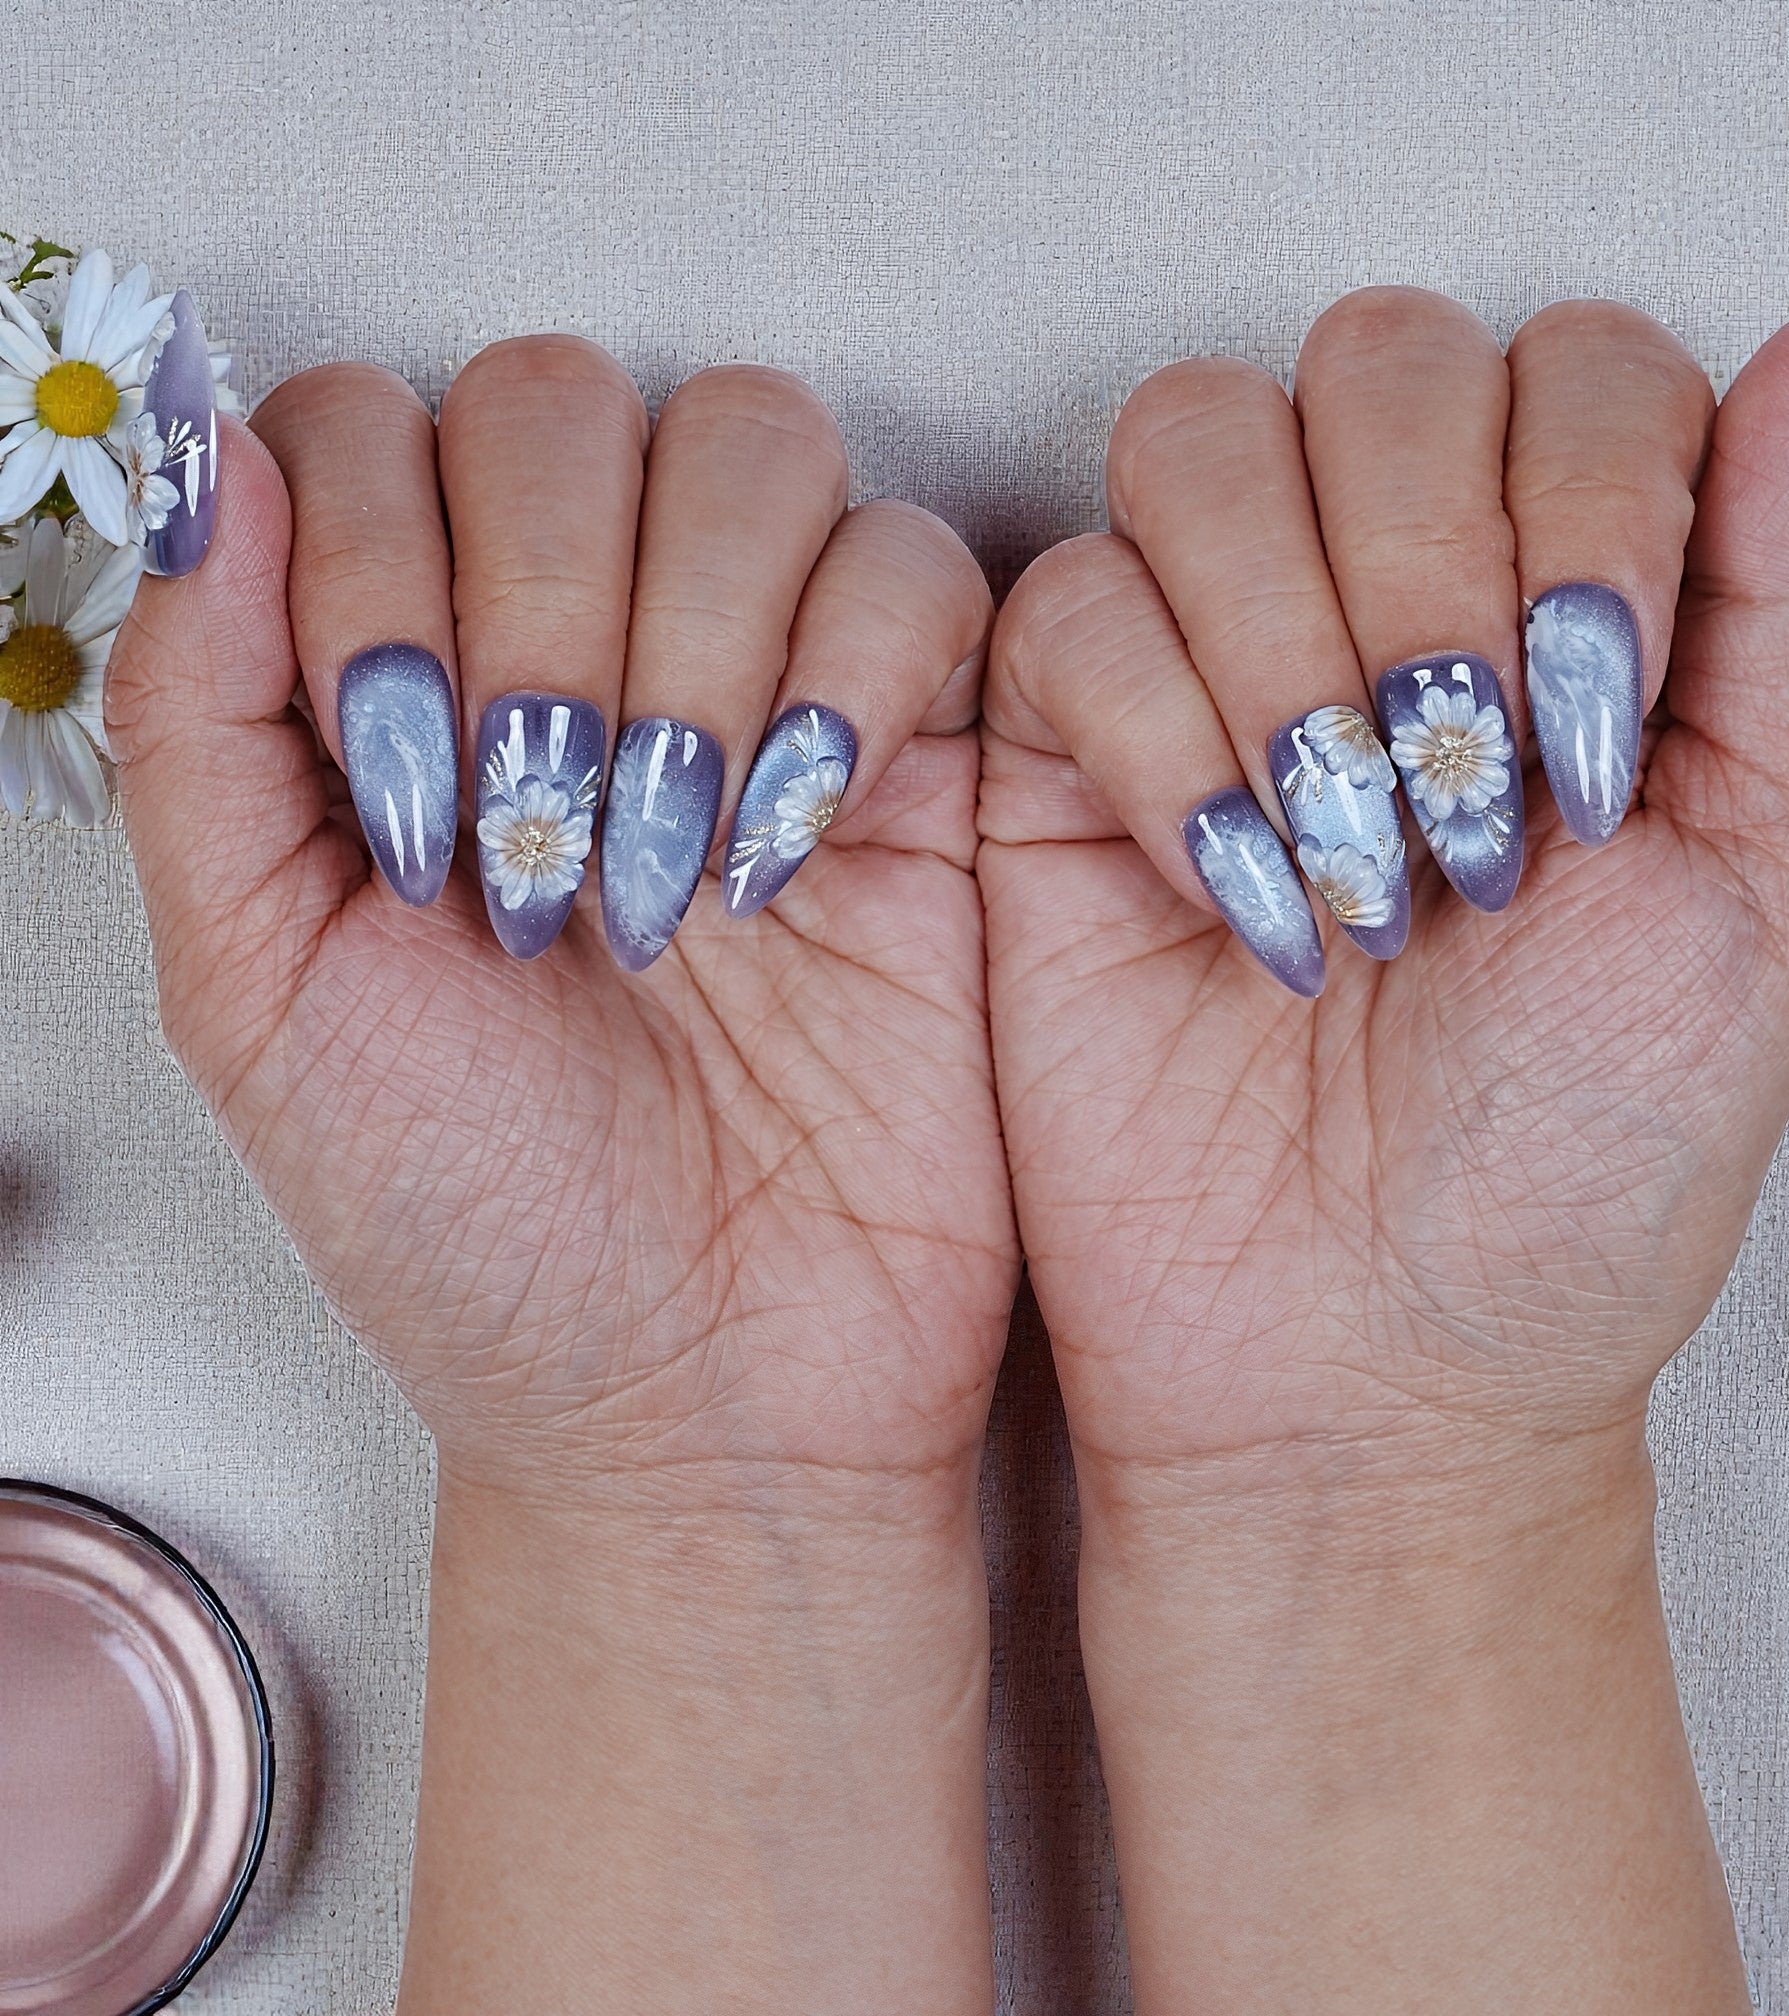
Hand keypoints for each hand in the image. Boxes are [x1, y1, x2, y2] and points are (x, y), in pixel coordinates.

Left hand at [109, 341, 1017, 2011]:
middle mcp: (593, 660)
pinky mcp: (930, 760)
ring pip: (754, 444)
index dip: (368, 555)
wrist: (709, 1401)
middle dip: (534, 596)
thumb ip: (203, 724)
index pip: (375, 430)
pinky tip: (793, 854)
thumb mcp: (260, 995)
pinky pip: (918, 576)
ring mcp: (770, 693)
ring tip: (666, 861)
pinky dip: (852, 675)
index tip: (393, 781)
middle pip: (565, 399)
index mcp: (417, 694)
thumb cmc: (482, 1234)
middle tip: (530, 834)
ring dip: (688, 635)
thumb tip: (199, 462)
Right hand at [982, 293, 1788, 2010]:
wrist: (1364, 1365)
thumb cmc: (1578, 1173)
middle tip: (1469, 805)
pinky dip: (1156, 738)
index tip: (1599, 717)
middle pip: (1378, 357)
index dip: (1590, 491)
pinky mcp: (1056, 757)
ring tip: (1352, 863)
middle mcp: (1386, 606)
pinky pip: (1066, 608)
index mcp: (1572, 613)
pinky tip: (1229, 896)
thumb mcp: (1765, 900)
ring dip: (1288, 643)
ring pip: (1197, 439)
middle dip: (1430, 564)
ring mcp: (1210, 668)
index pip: (1576, 364)